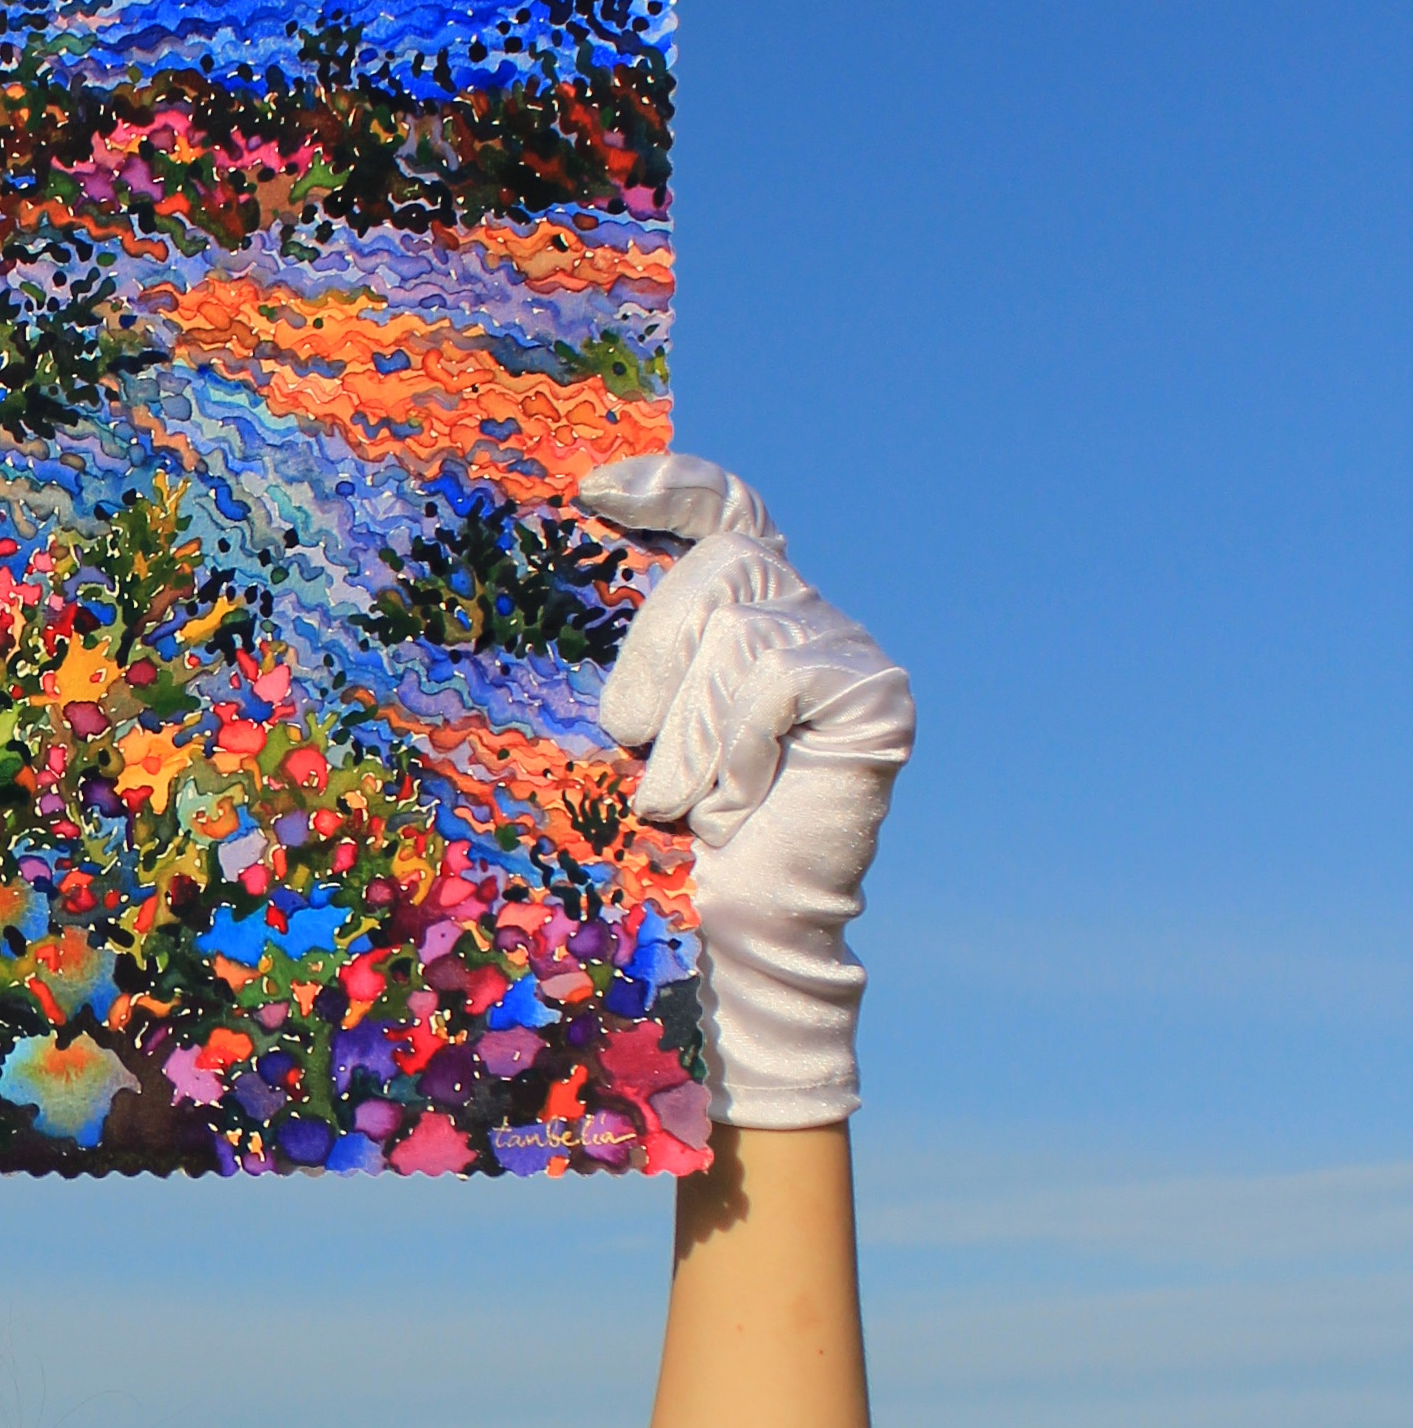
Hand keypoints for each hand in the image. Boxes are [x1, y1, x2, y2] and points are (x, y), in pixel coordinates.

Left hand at [574, 453, 913, 1128]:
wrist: (725, 941)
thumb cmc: (656, 844)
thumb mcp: (621, 727)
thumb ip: (622, 654)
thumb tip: (552, 563)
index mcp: (742, 616)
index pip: (725, 511)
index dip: (672, 486)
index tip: (593, 491)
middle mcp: (805, 618)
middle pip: (724, 562)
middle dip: (656, 651)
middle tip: (624, 738)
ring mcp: (847, 654)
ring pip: (741, 626)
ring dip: (689, 729)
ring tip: (682, 802)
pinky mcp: (874, 697)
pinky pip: (777, 676)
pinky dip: (737, 746)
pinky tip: (742, 807)